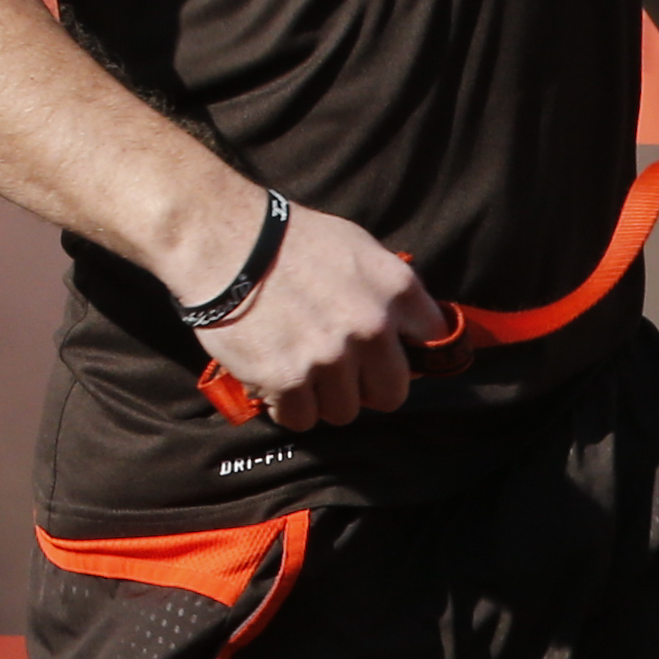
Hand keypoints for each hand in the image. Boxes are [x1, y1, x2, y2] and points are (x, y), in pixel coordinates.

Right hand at [186, 201, 447, 432]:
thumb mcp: (358, 247)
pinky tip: (276, 377)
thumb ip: (391, 291)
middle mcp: (371, 327)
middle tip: (340, 372)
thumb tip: (417, 330)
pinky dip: (287, 406)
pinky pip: (302, 419)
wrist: (224, 241)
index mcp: (396, 290)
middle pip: (391, 394)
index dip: (409, 351)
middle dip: (367, 388)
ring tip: (300, 367)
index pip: (433, 342)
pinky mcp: (288, 379)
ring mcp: (330, 357)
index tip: (390, 353)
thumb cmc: (290, 240)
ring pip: (344, 412)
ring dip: (323, 398)